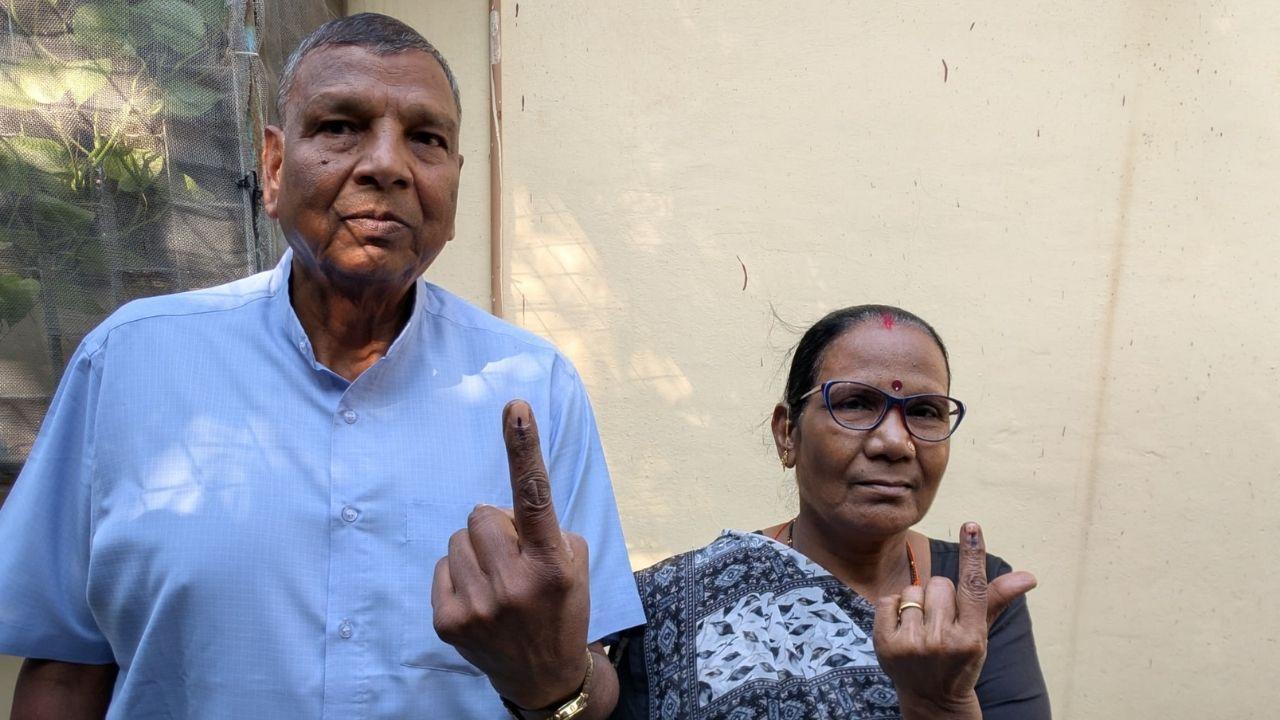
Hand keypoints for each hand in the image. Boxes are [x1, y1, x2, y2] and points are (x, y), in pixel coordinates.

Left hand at [431, 400, 590, 709]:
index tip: (515, 406)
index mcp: (553, 563)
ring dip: (475, 550)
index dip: (524, 447)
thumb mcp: (574, 564)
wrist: (544, 677)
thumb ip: (542, 529)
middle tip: (512, 555)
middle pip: (481, 514)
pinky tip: (479, 598)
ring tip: (496, 580)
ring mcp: (478, 606)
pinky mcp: (448, 621)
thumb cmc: (561, 605)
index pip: (535, 494)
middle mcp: (515, 584)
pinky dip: (459, 575)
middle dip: (495, 526)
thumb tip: (501, 511)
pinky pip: (443, 565)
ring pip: (458, 537)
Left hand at [872, 523, 1037, 717]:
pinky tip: (903, 629)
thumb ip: (996, 599)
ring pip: (914, 590)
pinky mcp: (886, 644)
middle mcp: (943, 641)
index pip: (974, 586)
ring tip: (923, 629)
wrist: (932, 700)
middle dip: (940, 596)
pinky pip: (890, 599)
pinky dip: (895, 608)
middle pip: (940, 583)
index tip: (972, 527)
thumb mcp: (980, 633)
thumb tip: (1029, 576)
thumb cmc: (959, 659)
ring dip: (917, 603)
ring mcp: (913, 644)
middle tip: (941, 622)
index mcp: (972, 637)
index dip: (973, 554)